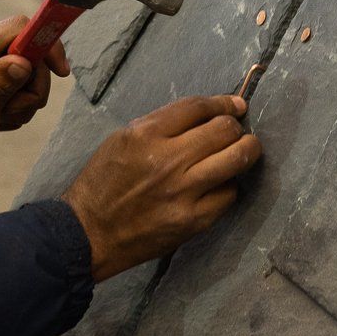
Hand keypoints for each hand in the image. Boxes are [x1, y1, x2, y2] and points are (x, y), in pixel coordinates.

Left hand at [0, 15, 70, 154]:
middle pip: (29, 52)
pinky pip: (12, 74)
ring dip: (19, 98)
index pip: (21, 27)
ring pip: (24, 68)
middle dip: (31, 88)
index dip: (47, 44)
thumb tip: (23, 61)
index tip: (60, 71)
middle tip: (9, 114)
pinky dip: (10, 97)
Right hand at [62, 94, 260, 281]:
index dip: (223, 102)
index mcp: (145, 135)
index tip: (235, 105)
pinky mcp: (193, 220)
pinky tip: (220, 183)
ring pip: (236, 160)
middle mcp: (168, 160)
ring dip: (247, 150)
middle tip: (237, 130)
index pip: (197, 107)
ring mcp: (183, 192)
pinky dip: (229, 185)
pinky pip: (228, 194)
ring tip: (246, 149)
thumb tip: (204, 115)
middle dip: (236, 126)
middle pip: (223, 130)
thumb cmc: (103, 183)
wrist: (89, 233)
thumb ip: (161, 124)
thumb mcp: (122, 140)